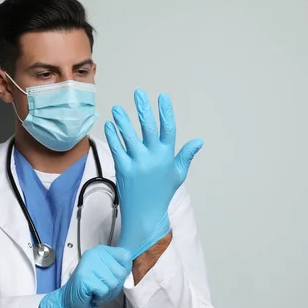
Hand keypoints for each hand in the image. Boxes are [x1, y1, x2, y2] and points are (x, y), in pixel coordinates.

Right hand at [39, 245, 131, 307]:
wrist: (69, 301)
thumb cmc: (91, 289)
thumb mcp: (108, 274)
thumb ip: (119, 268)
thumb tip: (133, 269)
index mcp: (102, 250)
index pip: (126, 256)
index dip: (124, 271)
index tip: (113, 277)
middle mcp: (95, 253)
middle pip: (121, 273)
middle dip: (115, 286)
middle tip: (101, 287)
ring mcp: (89, 264)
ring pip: (114, 283)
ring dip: (107, 293)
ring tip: (96, 291)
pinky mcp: (84, 277)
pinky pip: (104, 290)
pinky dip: (100, 298)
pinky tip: (92, 294)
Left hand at [104, 89, 202, 258]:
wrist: (145, 214)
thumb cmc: (162, 193)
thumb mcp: (177, 174)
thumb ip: (185, 155)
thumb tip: (199, 141)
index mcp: (167, 156)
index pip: (168, 129)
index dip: (165, 112)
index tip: (162, 97)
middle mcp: (153, 158)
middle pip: (148, 128)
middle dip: (143, 108)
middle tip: (138, 93)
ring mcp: (137, 163)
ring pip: (129, 136)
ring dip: (122, 120)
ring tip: (117, 108)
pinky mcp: (123, 169)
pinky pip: (117, 148)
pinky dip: (112, 136)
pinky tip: (109, 125)